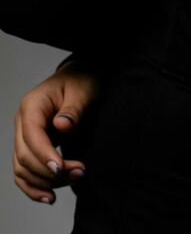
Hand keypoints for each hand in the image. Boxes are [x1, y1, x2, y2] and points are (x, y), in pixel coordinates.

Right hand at [12, 61, 102, 204]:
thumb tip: (61, 126)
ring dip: (45, 181)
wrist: (79, 79)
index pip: (32, 136)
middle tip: (79, 172)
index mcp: (32, 105)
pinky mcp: (30, 147)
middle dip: (50, 170)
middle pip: (25, 156)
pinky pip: (24, 172)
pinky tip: (49, 196)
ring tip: (74, 179)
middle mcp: (22, 121)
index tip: (61, 168)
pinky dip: (33, 186)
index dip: (44, 155)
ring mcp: (23, 135)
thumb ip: (74, 108)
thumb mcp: (84, 90)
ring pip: (23, 168)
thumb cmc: (81, 82)